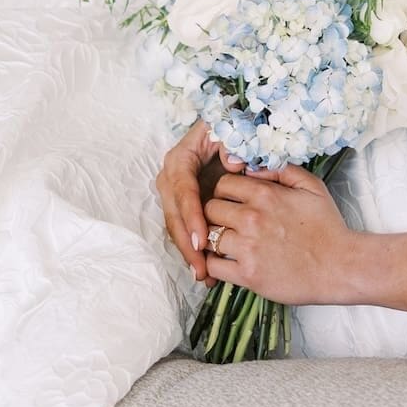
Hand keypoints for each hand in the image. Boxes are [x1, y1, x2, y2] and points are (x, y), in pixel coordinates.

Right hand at [155, 118, 224, 283]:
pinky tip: (206, 270)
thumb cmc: (229, 130)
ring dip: (189, 253)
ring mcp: (176, 195)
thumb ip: (232, 144)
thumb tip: (235, 166)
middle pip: (175, 216)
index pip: (183, 191)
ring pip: (178, 228)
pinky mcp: (184, 206)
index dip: (192, 216)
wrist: (227, 132)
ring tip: (204, 276)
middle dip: (187, 244)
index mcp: (180, 159)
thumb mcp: (230, 130)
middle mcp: (171, 179)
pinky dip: (194, 250)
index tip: (203, 240)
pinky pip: (186, 230)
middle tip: (202, 269)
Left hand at [202, 153, 356, 305]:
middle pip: (209, 208)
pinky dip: (215, 263)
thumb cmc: (328, 228)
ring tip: (228, 242)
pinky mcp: (246, 274)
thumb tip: (255, 169)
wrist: (340, 267)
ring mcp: (247, 247)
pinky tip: (227, 262)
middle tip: (228, 222)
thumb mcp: (313, 187)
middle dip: (216, 213)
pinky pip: (212, 265)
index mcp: (266, 195)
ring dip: (214, 239)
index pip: (223, 184)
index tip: (233, 200)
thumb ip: (283, 171)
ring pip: (208, 236)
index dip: (226, 191)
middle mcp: (252, 218)